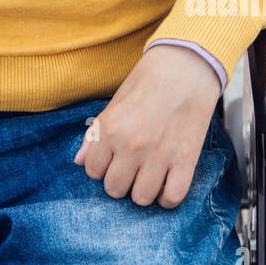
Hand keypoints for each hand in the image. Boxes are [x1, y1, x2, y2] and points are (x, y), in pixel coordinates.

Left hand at [73, 45, 221, 208]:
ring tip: (148, 175)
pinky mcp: (186, 160)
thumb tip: (79, 162)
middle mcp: (131, 146)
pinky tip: (166, 184)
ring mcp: (159, 156)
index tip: (113, 159)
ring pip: (141, 198)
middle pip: (114, 189)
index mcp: (110, 129)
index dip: (102, 166)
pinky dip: (167, 197)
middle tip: (131, 167)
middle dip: (120, 181)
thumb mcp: (115, 103)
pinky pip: (172, 198)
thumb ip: (96, 135)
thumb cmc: (148, 81)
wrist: (187, 66)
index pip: (93, 171)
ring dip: (143, 190)